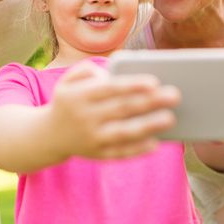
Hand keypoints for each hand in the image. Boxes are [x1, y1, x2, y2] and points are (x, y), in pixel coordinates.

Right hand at [47, 60, 179, 160]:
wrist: (49, 134)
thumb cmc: (70, 100)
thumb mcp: (68, 79)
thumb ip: (88, 69)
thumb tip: (111, 74)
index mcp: (78, 96)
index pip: (109, 89)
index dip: (131, 85)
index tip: (154, 81)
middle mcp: (84, 118)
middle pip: (122, 109)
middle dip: (149, 102)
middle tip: (175, 95)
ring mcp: (90, 139)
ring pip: (124, 132)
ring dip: (149, 126)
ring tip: (171, 118)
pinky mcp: (97, 155)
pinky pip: (121, 153)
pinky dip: (139, 149)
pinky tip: (157, 141)